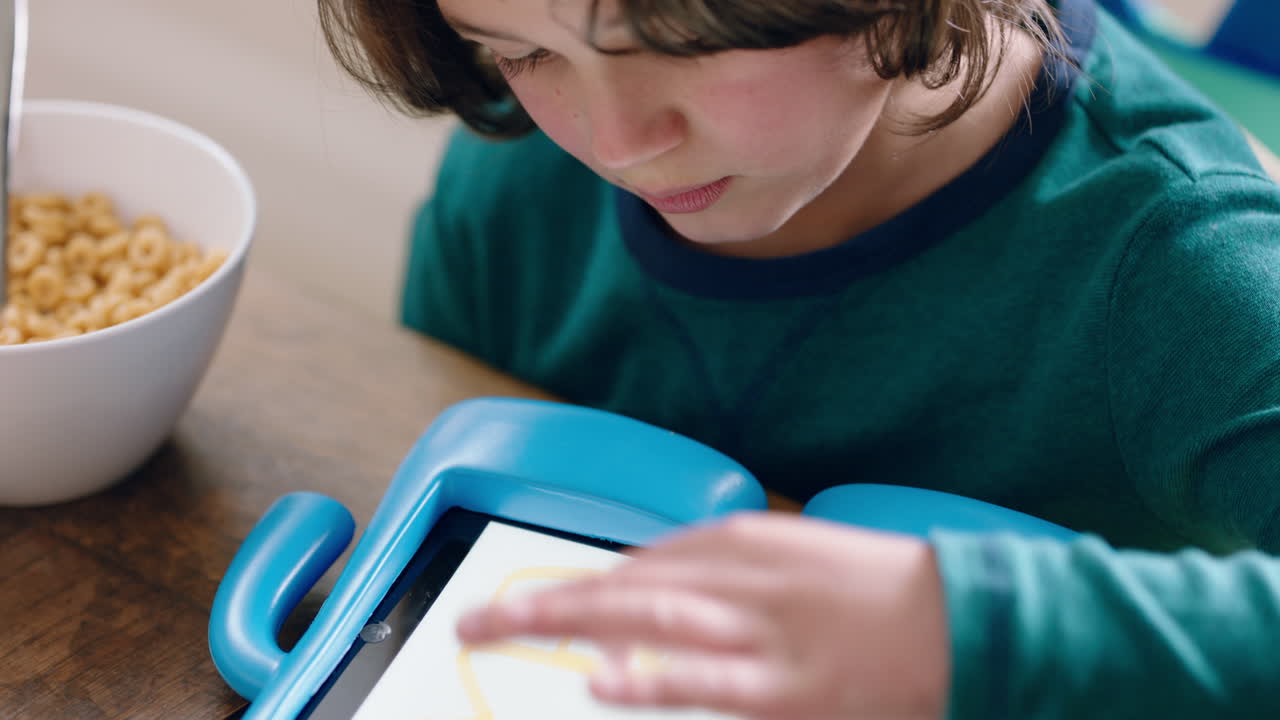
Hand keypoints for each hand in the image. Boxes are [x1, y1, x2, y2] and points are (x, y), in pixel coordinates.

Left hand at [456, 512, 949, 718]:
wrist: (959, 619)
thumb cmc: (872, 589)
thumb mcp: (792, 555)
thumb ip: (721, 569)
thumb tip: (651, 588)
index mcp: (742, 542)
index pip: (637, 563)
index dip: (574, 587)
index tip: (529, 606)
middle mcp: (740, 577)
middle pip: (620, 583)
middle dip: (541, 601)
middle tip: (476, 619)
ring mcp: (759, 634)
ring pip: (644, 620)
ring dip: (567, 625)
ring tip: (505, 634)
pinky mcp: (784, 691)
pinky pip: (702, 684)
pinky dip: (647, 678)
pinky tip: (599, 678)